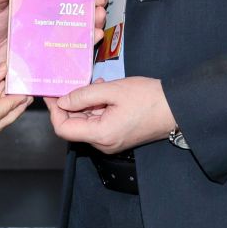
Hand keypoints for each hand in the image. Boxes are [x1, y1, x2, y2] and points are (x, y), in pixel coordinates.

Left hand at [44, 76, 175, 153]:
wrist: (175, 108)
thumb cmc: (148, 98)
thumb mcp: (113, 90)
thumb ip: (84, 96)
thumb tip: (61, 101)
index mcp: (101, 135)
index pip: (63, 129)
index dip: (53, 110)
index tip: (51, 93)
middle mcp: (103, 144)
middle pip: (72, 127)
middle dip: (68, 105)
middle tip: (68, 83)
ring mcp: (110, 142)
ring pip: (84, 124)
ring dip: (82, 105)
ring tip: (90, 85)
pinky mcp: (116, 136)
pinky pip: (96, 123)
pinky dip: (94, 108)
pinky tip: (100, 92)